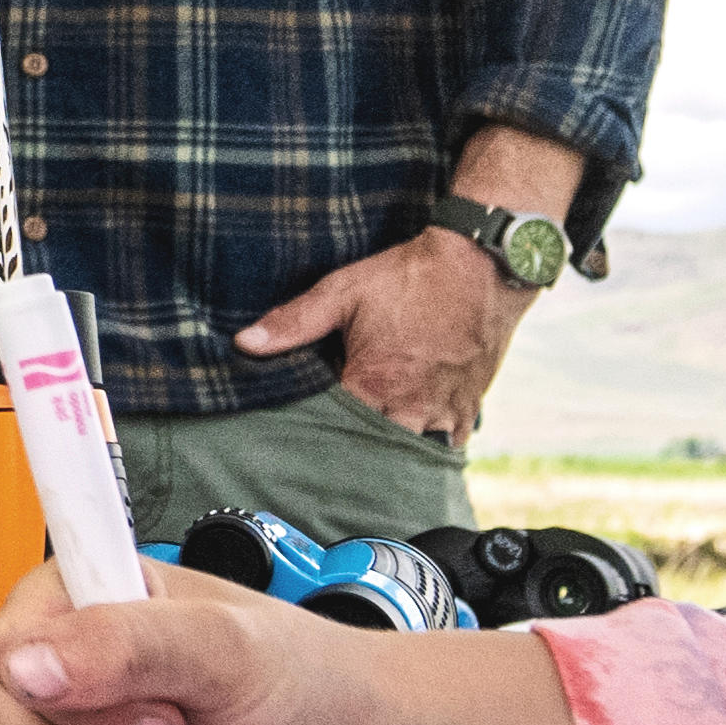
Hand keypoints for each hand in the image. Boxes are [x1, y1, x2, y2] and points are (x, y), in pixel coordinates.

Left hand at [235, 220, 518, 435]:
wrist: (481, 265)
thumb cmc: (410, 277)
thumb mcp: (344, 291)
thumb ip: (293, 322)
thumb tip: (244, 343)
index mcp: (372, 386)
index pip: (332, 434)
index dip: (314, 439)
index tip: (296, 446)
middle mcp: (409, 409)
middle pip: (371, 453)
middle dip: (351, 456)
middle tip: (329, 459)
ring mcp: (443, 413)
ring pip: (410, 455)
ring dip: (390, 455)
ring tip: (367, 457)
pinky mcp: (468, 408)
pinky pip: (448, 447)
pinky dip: (429, 447)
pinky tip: (410, 442)